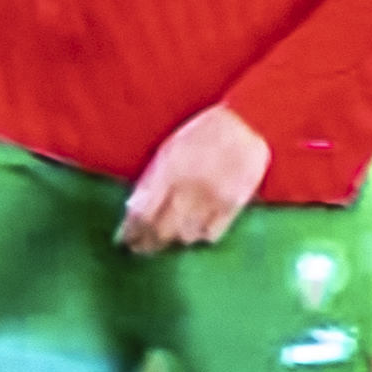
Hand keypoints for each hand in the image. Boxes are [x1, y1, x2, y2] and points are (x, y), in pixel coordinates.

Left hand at [116, 106, 276, 253]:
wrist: (246, 123)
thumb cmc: (202, 132)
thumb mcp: (169, 149)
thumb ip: (151, 179)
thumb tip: (133, 209)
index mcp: (170, 173)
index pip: (143, 214)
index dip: (131, 231)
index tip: (125, 239)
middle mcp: (189, 190)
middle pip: (162, 231)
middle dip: (147, 243)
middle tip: (140, 248)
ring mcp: (212, 201)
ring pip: (185, 237)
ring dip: (172, 240)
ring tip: (164, 241)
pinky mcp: (233, 206)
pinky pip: (211, 234)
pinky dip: (199, 236)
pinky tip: (193, 233)